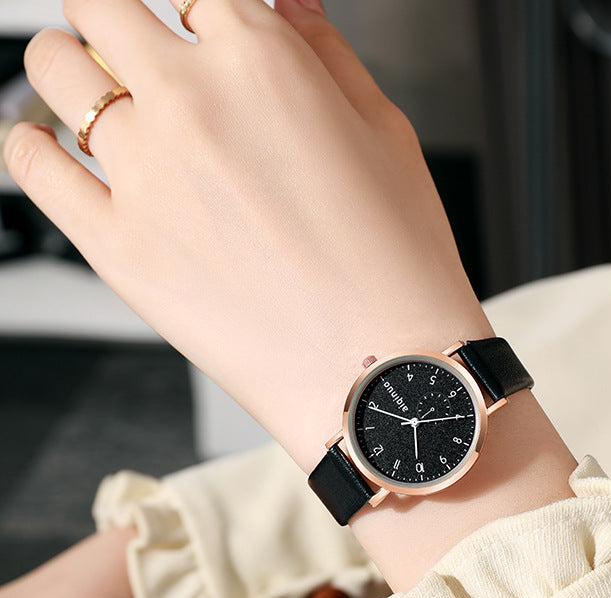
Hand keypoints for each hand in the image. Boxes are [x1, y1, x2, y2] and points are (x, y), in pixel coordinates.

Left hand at [4, 0, 492, 476]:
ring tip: (95, 91)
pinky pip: (33, 167)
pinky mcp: (116, 246)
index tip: (202, 27)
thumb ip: (328, 54)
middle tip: (135, 46)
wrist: (380, 371)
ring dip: (69, 65)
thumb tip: (290, 7)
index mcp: (263, 62)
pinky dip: (31, 142)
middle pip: (100, 5)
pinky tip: (51, 145)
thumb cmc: (397, 267)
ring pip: (53, 70)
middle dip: (117, 18)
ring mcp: (143, 174)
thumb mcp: (387, 136)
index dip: (199, 9)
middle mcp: (191, 104)